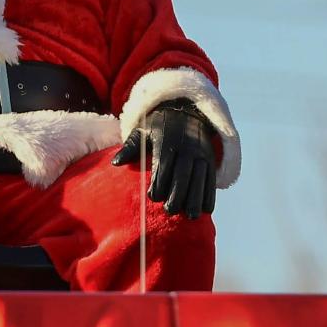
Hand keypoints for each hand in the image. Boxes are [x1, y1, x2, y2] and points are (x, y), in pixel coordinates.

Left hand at [112, 100, 216, 218]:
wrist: (186, 110)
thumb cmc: (157, 126)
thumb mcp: (142, 131)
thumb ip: (130, 147)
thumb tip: (115, 163)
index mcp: (166, 139)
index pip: (164, 162)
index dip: (159, 180)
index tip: (152, 198)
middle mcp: (186, 145)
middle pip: (184, 172)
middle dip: (178, 192)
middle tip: (170, 211)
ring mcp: (201, 152)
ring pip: (200, 177)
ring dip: (197, 197)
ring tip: (191, 216)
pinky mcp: (210, 158)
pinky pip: (212, 178)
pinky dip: (210, 194)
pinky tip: (207, 210)